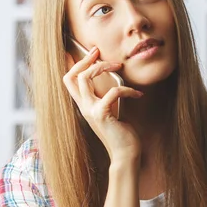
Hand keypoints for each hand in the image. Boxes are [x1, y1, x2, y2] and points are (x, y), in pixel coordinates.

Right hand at [63, 47, 142, 161]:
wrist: (125, 154)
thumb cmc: (122, 132)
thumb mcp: (111, 111)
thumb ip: (107, 97)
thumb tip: (113, 79)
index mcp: (85, 105)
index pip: (69, 81)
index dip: (74, 63)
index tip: (90, 52)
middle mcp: (84, 107)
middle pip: (72, 76)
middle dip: (85, 60)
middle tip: (99, 52)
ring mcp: (91, 111)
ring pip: (84, 79)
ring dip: (102, 67)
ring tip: (119, 66)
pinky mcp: (103, 115)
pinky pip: (112, 92)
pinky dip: (127, 90)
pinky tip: (138, 94)